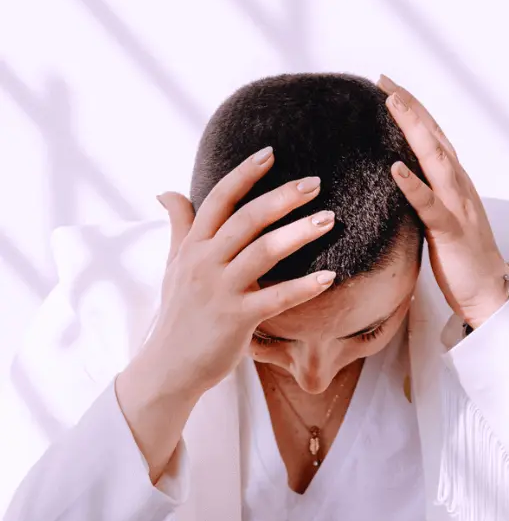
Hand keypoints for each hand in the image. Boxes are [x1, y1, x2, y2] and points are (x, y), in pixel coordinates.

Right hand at [142, 147, 336, 397]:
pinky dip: (303, 287)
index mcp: (193, 245)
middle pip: (247, 219)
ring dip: (298, 233)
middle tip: (315, 182)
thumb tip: (167, 191)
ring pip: (263, 252)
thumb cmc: (179, 312)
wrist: (168, 367)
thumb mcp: (173, 264)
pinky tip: (329, 277)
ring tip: (329, 219)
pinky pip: (275, 299)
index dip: (244, 174)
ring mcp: (220, 290)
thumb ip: (178, 226)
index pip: (219, 199)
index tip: (271, 153)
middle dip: (282, 197)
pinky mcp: (236, 320)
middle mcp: (204, 262)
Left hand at [377, 75, 508, 326]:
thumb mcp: (439, 212)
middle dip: (410, 107)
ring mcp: (457, 205)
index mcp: (452, 180)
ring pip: (435, 160)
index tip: (387, 86)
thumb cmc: (460, 252)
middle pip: (433, 137)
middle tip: (385, 81)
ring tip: (393, 105)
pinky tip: (395, 168)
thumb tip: (394, 172)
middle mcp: (457, 184)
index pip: (431, 136)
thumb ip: (423, 190)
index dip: (411, 109)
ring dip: (414, 130)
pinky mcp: (451, 230)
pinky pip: (430, 205)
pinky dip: (413, 185)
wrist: (488, 289)